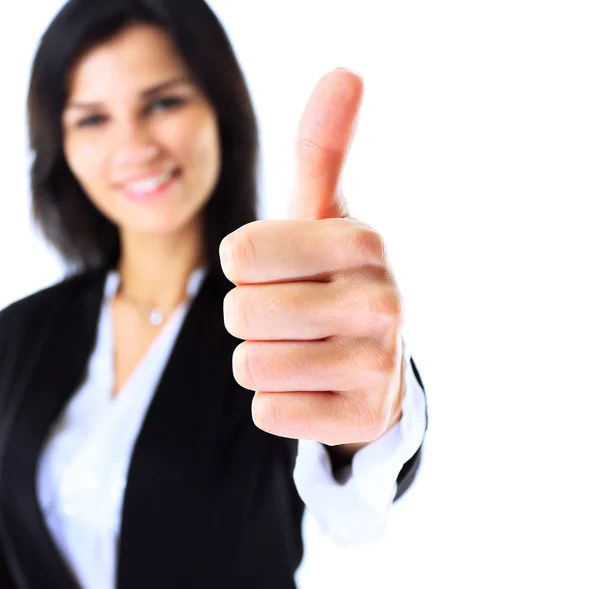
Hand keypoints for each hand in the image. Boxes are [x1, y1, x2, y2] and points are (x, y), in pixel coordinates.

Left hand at [219, 68, 404, 446]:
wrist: (371, 363)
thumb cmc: (330, 280)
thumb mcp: (325, 217)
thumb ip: (324, 148)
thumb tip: (345, 71)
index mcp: (364, 243)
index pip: (243, 253)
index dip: (243, 265)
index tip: (270, 269)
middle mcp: (383, 302)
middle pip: (242, 314)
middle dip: (249, 316)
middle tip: (290, 314)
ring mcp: (379, 366)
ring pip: (251, 366)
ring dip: (263, 359)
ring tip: (304, 350)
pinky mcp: (364, 418)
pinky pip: (270, 411)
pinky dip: (278, 402)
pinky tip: (314, 387)